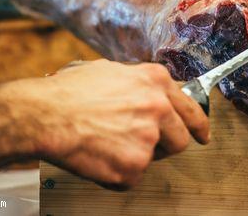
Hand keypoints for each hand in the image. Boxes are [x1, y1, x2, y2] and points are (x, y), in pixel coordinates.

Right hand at [17, 59, 208, 188]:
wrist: (46, 115)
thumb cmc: (68, 92)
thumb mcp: (109, 71)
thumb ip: (136, 83)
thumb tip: (143, 93)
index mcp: (154, 80)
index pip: (190, 106)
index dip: (198, 125)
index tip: (202, 135)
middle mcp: (158, 107)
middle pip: (179, 138)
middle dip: (164, 144)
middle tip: (138, 144)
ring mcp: (148, 139)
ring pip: (153, 158)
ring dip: (135, 156)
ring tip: (106, 143)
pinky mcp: (134, 167)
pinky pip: (131, 177)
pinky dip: (115, 173)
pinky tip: (97, 156)